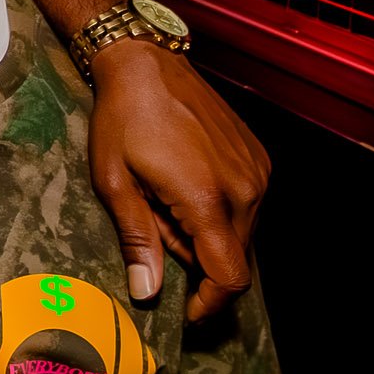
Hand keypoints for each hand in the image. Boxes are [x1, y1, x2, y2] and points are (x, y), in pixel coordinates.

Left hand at [86, 41, 268, 321]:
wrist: (147, 63)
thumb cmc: (122, 120)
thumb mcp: (115, 182)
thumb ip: (138, 239)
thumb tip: (148, 292)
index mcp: (208, 200)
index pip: (228, 277)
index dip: (209, 303)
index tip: (185, 311)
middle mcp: (245, 189)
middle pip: (235, 258)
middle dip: (197, 263)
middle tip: (155, 230)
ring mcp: (256, 171)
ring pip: (242, 232)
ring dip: (207, 235)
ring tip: (164, 201)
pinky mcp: (258, 157)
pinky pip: (246, 204)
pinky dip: (218, 211)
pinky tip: (184, 185)